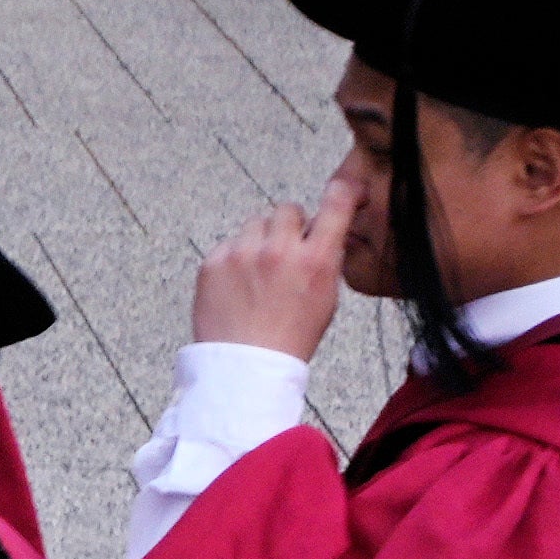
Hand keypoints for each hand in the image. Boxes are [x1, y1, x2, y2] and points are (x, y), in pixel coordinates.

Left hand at [191, 195, 350, 361]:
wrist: (245, 368)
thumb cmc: (290, 339)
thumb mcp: (326, 300)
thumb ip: (325, 260)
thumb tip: (323, 232)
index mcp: (316, 260)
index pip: (336, 203)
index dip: (344, 191)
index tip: (345, 190)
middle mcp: (280, 250)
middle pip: (288, 209)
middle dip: (289, 226)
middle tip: (285, 252)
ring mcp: (243, 253)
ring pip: (255, 223)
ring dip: (260, 240)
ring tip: (258, 274)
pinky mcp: (214, 261)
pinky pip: (228, 243)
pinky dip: (234, 259)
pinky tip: (238, 285)